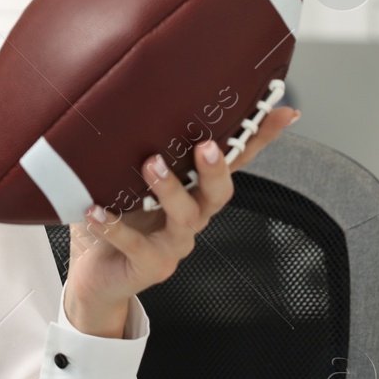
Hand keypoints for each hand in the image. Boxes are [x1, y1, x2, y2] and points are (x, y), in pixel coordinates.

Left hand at [63, 107, 300, 334]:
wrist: (97, 275)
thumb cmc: (117, 219)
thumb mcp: (130, 180)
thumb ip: (140, 149)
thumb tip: (135, 103)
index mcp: (194, 192)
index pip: (234, 163)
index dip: (259, 140)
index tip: (283, 112)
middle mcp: (192, 217)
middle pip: (219, 193)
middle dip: (216, 169)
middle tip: (206, 146)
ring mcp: (174, 243)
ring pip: (184, 216)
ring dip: (169, 189)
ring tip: (149, 165)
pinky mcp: (150, 265)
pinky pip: (135, 244)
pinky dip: (114, 226)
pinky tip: (95, 211)